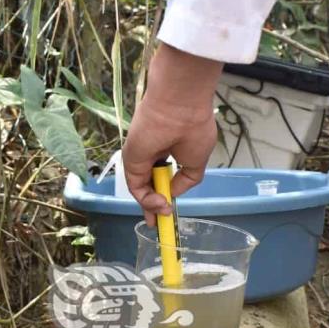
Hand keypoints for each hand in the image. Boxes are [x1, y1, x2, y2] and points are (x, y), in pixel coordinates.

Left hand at [123, 44, 222, 225]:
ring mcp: (139, 158)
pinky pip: (136, 186)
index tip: (168, 211)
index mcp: (167, 150)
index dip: (164, 195)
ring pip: (140, 189)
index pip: (160, 177)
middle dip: (151, 206)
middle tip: (158, 222)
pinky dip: (147, 199)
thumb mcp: (197, 161)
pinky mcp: (131, 159)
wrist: (180, 105)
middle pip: (147, 185)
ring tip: (163, 214)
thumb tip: (174, 193)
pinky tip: (161, 204)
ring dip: (151, 206)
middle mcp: (150, 155)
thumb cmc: (193, 126)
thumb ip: (187, 180)